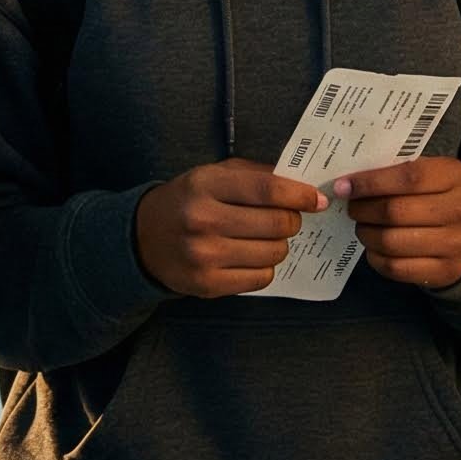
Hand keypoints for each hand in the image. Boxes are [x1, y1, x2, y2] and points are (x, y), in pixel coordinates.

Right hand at [134, 160, 327, 298]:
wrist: (143, 237)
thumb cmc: (188, 200)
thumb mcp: (213, 175)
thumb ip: (255, 175)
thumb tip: (301, 185)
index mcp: (205, 185)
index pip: (267, 189)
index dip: (299, 195)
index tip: (316, 199)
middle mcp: (203, 219)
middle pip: (276, 224)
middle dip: (292, 221)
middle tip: (289, 219)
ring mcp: (204, 255)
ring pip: (273, 253)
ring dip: (280, 245)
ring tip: (267, 238)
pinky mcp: (207, 284)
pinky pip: (261, 278)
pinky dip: (266, 267)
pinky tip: (252, 257)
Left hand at [336, 158, 460, 287]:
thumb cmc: (436, 196)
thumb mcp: (428, 174)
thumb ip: (395, 172)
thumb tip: (348, 184)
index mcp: (454, 176)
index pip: (408, 177)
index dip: (371, 182)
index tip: (344, 186)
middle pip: (395, 211)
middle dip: (363, 210)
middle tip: (352, 208)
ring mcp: (456, 244)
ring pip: (392, 241)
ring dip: (366, 234)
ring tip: (362, 227)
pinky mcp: (446, 271)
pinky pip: (396, 267)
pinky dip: (375, 257)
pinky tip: (373, 247)